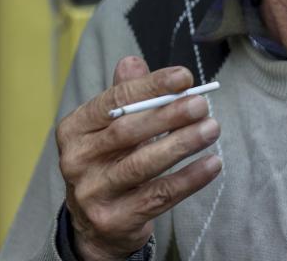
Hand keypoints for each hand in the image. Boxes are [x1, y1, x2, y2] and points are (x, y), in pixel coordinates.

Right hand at [56, 57, 221, 260]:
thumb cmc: (111, 161)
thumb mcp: (111, 127)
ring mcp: (92, 193)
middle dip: (168, 115)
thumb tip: (133, 62)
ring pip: (142, 165)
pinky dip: (188, 179)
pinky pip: (158, 196)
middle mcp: (76, 160)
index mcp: (75, 129)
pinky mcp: (113, 220)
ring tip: (211, 128)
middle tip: (201, 104)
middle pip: (127, 133)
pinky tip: (212, 163)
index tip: (184, 77)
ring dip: (181, 144)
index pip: (113, 101)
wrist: (96, 224)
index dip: (150, 87)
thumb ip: (125, 95)